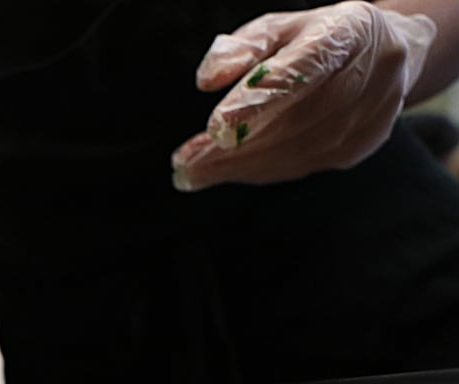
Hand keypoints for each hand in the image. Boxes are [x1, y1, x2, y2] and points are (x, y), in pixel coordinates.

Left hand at [172, 1, 435, 191]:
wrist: (385, 56)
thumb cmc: (316, 38)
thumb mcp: (280, 27)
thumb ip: (242, 46)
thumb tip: (208, 79)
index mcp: (344, 35)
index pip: (299, 71)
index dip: (256, 101)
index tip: (216, 126)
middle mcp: (365, 76)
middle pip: (291, 120)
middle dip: (232, 147)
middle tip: (184, 162)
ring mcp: (368, 116)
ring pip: (294, 150)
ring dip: (238, 165)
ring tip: (193, 171)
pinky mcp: (360, 145)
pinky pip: (301, 165)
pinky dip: (259, 170)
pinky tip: (226, 171)